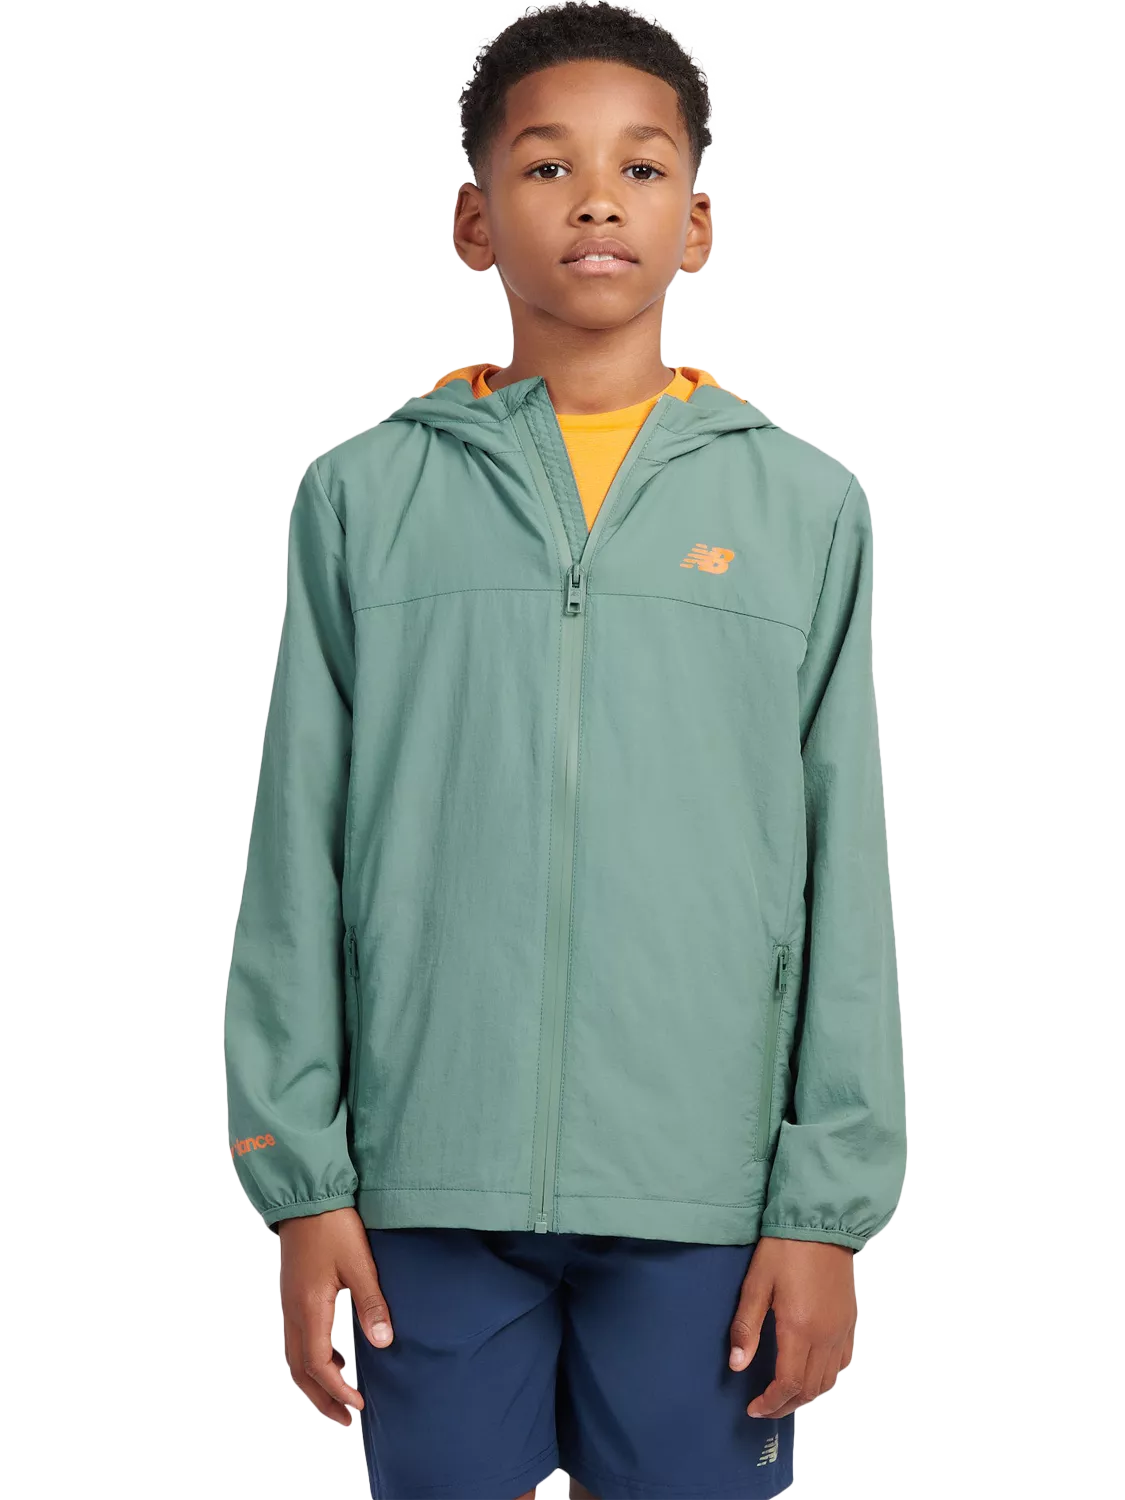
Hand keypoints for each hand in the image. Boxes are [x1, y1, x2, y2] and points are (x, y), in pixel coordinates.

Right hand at [277, 1207, 394, 1424]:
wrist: (306, 1197)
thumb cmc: (334, 1226)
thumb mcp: (360, 1263)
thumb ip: (372, 1304)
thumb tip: (384, 1344)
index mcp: (308, 1307)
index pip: (317, 1365)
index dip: (337, 1390)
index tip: (359, 1406)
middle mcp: (292, 1311)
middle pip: (298, 1370)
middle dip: (320, 1398)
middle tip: (346, 1419)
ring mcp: (288, 1303)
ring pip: (294, 1357)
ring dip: (314, 1381)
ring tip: (341, 1394)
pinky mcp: (291, 1295)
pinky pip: (295, 1339)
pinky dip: (311, 1358)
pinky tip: (335, 1356)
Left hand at [728, 1236, 856, 1418]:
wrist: (821, 1222)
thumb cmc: (784, 1249)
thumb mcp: (756, 1283)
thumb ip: (746, 1326)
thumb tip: (737, 1366)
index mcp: (800, 1328)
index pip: (789, 1384)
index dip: (771, 1403)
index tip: (753, 1408)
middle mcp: (826, 1336)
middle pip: (811, 1389)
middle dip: (787, 1404)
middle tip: (765, 1406)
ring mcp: (841, 1329)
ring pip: (830, 1380)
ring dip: (807, 1394)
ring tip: (785, 1392)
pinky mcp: (850, 1319)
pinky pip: (843, 1361)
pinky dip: (827, 1376)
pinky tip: (810, 1368)